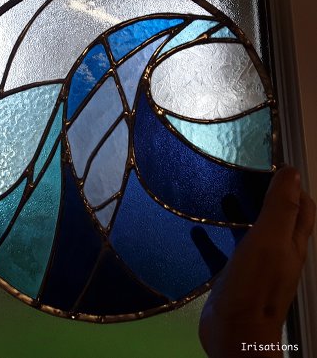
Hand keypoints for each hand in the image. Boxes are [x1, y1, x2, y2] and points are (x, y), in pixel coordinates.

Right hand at [199, 166, 315, 356]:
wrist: (234, 333)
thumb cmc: (255, 283)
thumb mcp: (271, 240)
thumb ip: (280, 207)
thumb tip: (291, 172)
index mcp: (291, 242)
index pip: (302, 206)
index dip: (292, 185)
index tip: (269, 166)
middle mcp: (277, 252)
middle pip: (278, 217)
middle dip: (265, 195)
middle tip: (242, 176)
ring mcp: (255, 265)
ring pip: (251, 232)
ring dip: (239, 213)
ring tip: (220, 195)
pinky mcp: (233, 276)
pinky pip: (224, 252)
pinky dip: (213, 239)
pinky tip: (196, 231)